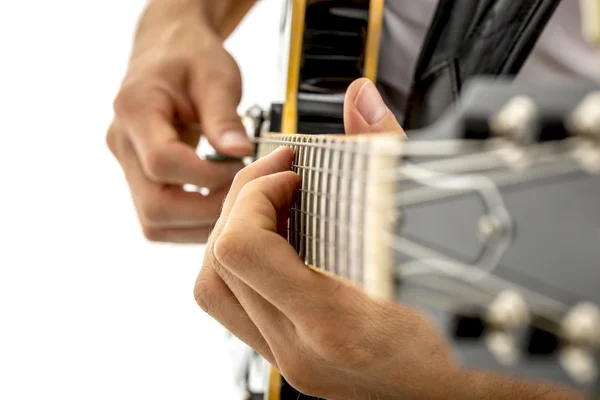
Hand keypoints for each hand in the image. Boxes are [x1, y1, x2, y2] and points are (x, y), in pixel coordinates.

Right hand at [106, 0, 252, 242]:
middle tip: (242, 195)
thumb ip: (225, 116)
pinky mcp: (138, 180)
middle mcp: (122, 143)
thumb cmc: (190, 57)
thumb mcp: (215, 75)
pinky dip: (191, 222)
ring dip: (198, 223)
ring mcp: (126, 165)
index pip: (163, 162)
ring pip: (154, 221)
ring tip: (233, 201)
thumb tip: (241, 152)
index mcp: (135, 109)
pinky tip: (218, 205)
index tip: (240, 166)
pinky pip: (159, 218)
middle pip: (154, 205)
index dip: (207, 176)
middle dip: (205, 210)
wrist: (167, 51)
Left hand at [194, 79, 458, 399]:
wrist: (484, 390)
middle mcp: (303, 349)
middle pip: (216, 267)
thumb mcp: (434, 231)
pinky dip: (247, 266)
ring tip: (275, 208)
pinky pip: (242, 309)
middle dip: (238, 206)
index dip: (254, 194)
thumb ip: (387, 158)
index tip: (289, 174)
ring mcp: (296, 360)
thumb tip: (360, 103)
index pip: (240, 249)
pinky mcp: (298, 362)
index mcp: (336, 321)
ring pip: (218, 293)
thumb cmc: (474, 321)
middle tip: (279, 180)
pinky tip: (286, 243)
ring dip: (233, 237)